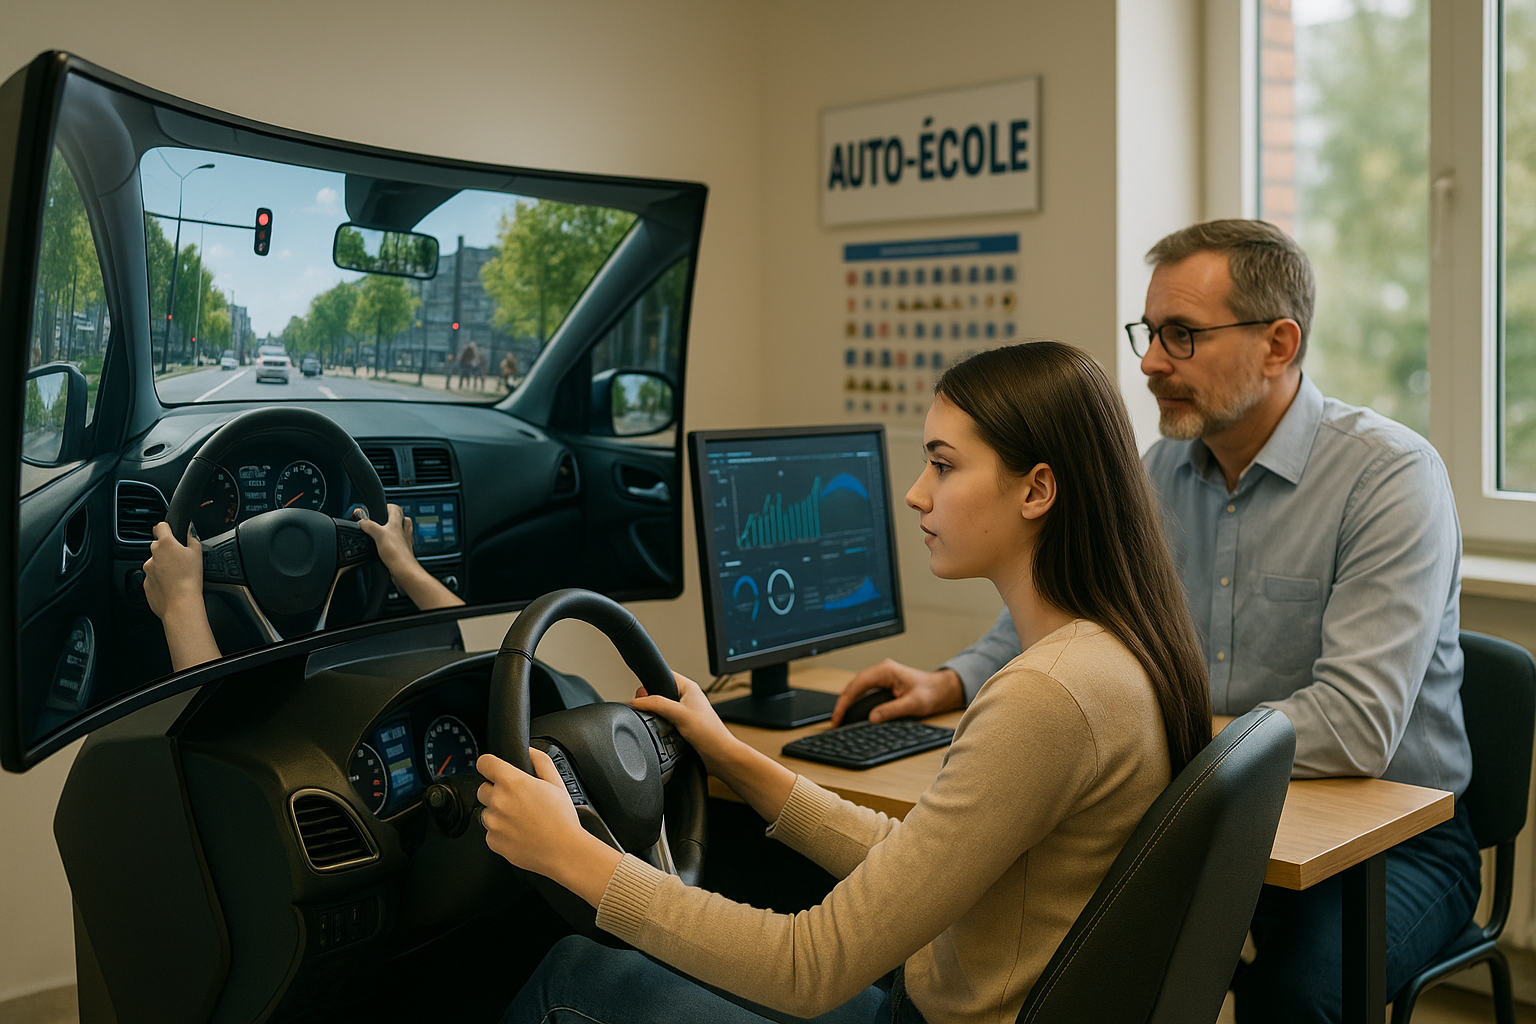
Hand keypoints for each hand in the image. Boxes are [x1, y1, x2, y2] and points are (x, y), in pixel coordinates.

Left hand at [143, 522, 204, 619]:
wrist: (180, 604)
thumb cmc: (190, 579)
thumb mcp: (198, 553)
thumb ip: (192, 537)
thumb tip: (189, 530)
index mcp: (165, 544)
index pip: (161, 527)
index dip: (166, 528)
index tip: (169, 532)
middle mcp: (153, 555)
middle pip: (158, 547)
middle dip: (167, 551)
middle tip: (181, 560)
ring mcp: (147, 570)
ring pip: (155, 563)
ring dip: (164, 566)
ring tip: (178, 576)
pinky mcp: (146, 584)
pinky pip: (153, 578)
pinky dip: (161, 580)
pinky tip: (173, 586)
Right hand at [354, 503, 414, 574]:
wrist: (404, 570)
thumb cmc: (395, 553)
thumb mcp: (378, 535)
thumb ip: (369, 526)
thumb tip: (362, 521)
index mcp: (398, 523)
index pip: (396, 508)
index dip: (387, 506)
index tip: (379, 509)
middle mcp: (404, 531)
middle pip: (400, 519)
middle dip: (391, 518)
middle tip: (381, 521)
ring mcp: (405, 541)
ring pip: (401, 531)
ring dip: (393, 531)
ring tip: (383, 534)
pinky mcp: (404, 552)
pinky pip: (399, 544)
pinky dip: (393, 544)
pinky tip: (386, 548)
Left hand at [476, 749, 616, 890]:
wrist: (563, 851)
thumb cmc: (562, 819)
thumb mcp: (557, 782)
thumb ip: (540, 761)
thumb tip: (530, 751)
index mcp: (512, 782)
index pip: (484, 763)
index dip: (489, 765)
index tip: (493, 769)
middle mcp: (498, 801)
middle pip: (483, 789)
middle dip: (496, 792)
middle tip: (517, 801)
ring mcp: (493, 823)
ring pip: (486, 812)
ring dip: (498, 814)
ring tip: (521, 820)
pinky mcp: (493, 841)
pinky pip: (490, 832)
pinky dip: (501, 832)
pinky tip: (520, 833)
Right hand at [630, 672, 742, 774]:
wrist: (718, 755)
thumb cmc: (709, 733)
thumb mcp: (679, 714)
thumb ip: (657, 704)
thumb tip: (637, 701)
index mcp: (689, 687)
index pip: (665, 675)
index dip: (651, 682)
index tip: (641, 694)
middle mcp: (688, 698)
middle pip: (660, 692)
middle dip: (651, 701)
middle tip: (648, 710)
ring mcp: (686, 712)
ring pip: (662, 708)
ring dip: (656, 715)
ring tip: (657, 722)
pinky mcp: (684, 725)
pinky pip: (666, 721)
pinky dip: (661, 725)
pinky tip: (662, 731)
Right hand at [830, 659, 964, 725]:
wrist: (941, 690)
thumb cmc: (931, 692)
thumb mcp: (913, 703)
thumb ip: (892, 710)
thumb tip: (873, 717)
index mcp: (886, 671)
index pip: (858, 684)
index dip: (845, 701)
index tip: (838, 716)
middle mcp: (881, 671)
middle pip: (853, 686)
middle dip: (842, 703)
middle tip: (835, 722)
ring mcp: (881, 677)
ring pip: (857, 688)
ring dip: (847, 702)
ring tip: (840, 719)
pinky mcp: (883, 684)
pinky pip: (863, 692)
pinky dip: (855, 702)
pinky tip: (852, 713)